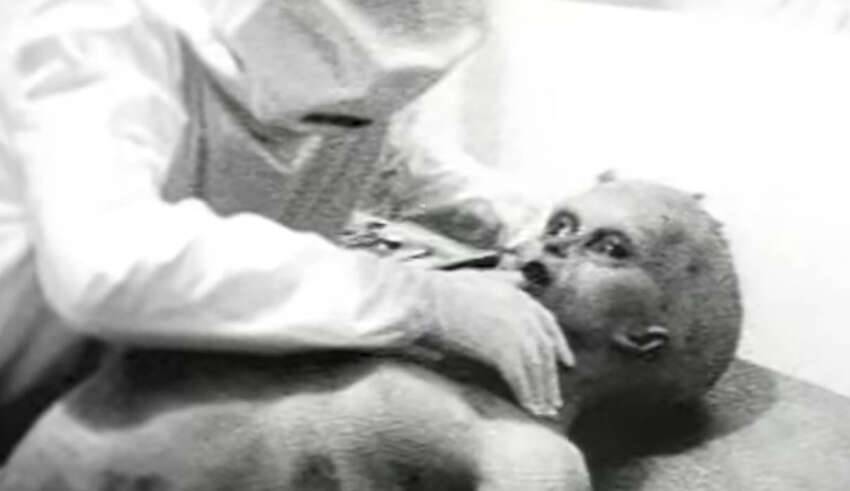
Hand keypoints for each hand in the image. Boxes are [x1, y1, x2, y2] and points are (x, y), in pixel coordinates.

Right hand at [421, 270, 573, 416]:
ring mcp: (514, 330)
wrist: (425, 300)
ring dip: (541, 391)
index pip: (547, 324)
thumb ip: (503, 278)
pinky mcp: (500, 348)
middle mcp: (522, 312)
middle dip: (550, 377)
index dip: (559, 345)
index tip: (565, 363)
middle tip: (553, 399)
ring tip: (542, 410)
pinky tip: (527, 407)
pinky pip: (520, 377)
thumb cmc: (443, 289)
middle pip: (545, 350)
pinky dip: (525, 394)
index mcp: (518, 295)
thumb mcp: (479, 276)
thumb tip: (520, 278)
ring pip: (536, 367)